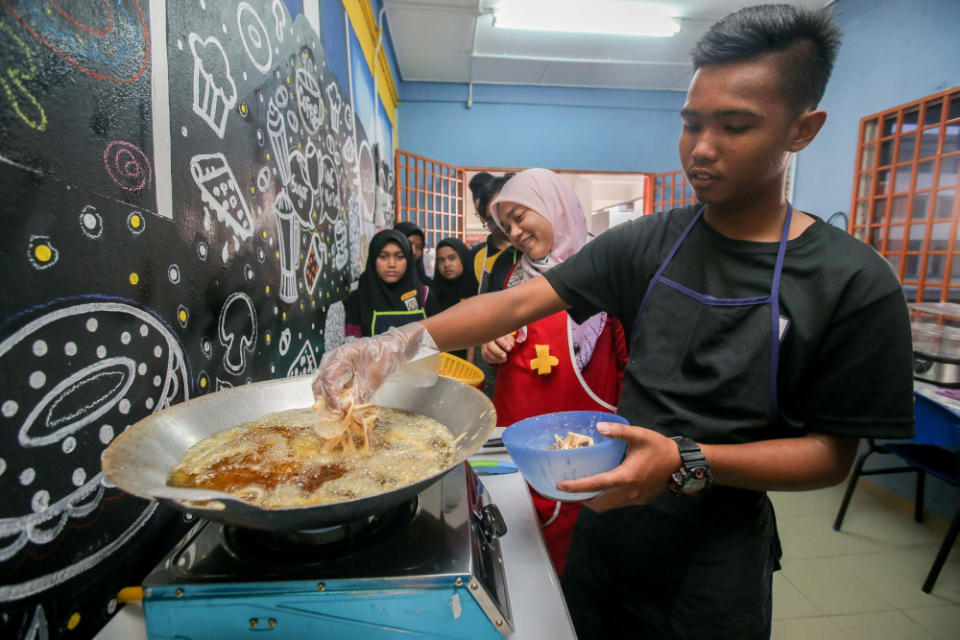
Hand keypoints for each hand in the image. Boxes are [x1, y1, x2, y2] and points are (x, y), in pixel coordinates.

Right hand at [311, 323, 436, 410]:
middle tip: (337, 415)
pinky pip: (329, 387)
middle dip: (326, 402)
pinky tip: (342, 407)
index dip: (331, 397)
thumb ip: (362, 396)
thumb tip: (354, 414)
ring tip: (340, 413)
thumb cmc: (383, 357)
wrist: (390, 349)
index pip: (328, 379)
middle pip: (320, 384)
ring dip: (329, 401)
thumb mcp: (374, 378)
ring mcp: (332, 366)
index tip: (339, 410)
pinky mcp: (337, 373)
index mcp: (340, 356)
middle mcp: (332, 360)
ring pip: (322, 387)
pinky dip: (334, 398)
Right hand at [480, 333, 515, 364]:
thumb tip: (511, 345)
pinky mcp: (484, 352)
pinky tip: (500, 361)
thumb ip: (510, 341)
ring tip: (504, 360)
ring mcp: (484, 346)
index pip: (498, 338)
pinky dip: (492, 360)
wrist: (500, 341)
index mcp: (495, 334)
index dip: (503, 344)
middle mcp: (488, 339)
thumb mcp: (509, 338)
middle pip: (490, 345)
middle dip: (498, 352)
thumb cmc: (505, 339)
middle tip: (505, 356)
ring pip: (487, 352)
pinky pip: (485, 357)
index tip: (509, 349)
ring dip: (496, 358)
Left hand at [556, 422, 682, 511]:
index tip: (561, 486)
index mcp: (625, 477)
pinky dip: (606, 499)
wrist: (682, 464)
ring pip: (608, 506)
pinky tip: (604, 487)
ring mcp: (634, 499)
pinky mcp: (639, 501)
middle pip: (598, 503)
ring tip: (584, 488)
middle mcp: (628, 492)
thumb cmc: (660, 449)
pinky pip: (617, 504)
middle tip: (571, 487)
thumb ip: (618, 431)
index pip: (595, 484)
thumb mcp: (639, 435)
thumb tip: (599, 427)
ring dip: (594, 500)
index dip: (576, 487)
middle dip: (582, 498)